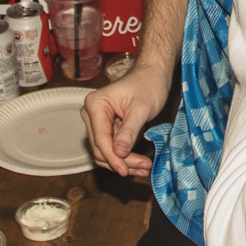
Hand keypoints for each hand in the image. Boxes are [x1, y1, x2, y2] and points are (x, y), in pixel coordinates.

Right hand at [81, 59, 168, 178]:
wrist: (154, 75)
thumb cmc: (149, 84)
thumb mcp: (141, 108)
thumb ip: (129, 131)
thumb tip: (118, 153)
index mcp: (96, 105)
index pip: (100, 139)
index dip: (113, 158)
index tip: (126, 171)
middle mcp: (91, 114)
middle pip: (101, 148)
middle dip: (121, 161)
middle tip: (143, 168)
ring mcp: (98, 122)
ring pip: (106, 152)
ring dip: (124, 162)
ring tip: (144, 167)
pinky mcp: (108, 128)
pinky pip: (113, 148)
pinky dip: (126, 156)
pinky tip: (140, 162)